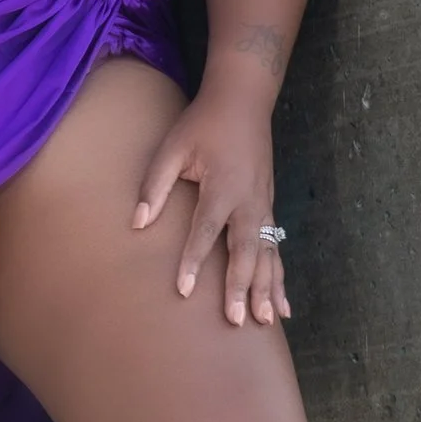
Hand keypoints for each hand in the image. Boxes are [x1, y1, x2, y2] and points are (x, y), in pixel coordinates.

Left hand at [132, 76, 290, 326]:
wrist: (243, 101)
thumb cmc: (202, 125)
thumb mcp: (172, 148)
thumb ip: (155, 186)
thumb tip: (137, 224)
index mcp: (222, 186)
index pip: (206, 230)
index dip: (193, 260)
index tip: (184, 290)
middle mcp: (248, 200)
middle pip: (246, 250)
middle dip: (242, 287)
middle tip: (236, 320)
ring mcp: (264, 204)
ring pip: (268, 254)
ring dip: (268, 288)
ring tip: (267, 321)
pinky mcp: (269, 207)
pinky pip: (277, 249)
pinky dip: (280, 278)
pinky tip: (283, 305)